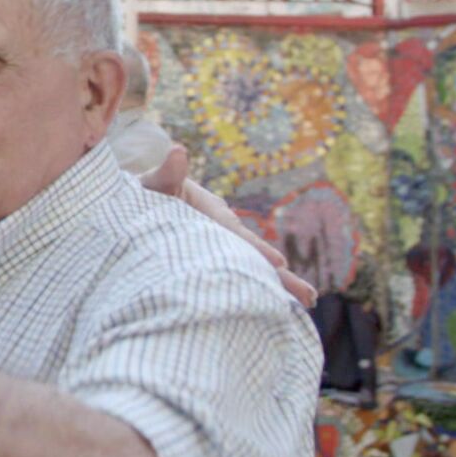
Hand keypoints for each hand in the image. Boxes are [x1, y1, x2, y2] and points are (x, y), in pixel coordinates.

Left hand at [138, 145, 317, 306]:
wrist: (146, 198)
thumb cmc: (148, 190)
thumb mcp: (156, 182)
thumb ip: (167, 172)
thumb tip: (177, 151)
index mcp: (211, 212)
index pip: (235, 233)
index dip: (255, 249)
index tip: (277, 264)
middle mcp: (224, 229)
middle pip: (254, 254)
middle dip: (281, 276)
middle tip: (309, 296)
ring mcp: (223, 244)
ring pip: (252, 267)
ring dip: (277, 286)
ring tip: (306, 304)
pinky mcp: (216, 256)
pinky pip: (239, 273)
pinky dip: (259, 288)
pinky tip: (276, 306)